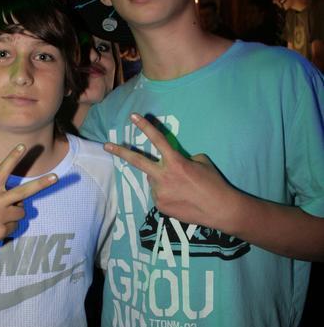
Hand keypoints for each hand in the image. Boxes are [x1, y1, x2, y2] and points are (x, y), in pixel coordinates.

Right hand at [0, 144, 57, 260]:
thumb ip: (0, 198)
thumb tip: (20, 204)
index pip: (2, 170)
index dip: (13, 157)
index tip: (22, 146)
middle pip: (24, 191)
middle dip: (42, 184)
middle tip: (56, 177)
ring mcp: (0, 216)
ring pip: (21, 213)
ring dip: (14, 216)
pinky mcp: (2, 230)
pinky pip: (15, 227)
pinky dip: (7, 229)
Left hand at [104, 113, 238, 229]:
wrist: (220, 209)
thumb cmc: (213, 183)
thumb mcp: (200, 162)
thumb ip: (181, 159)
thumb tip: (170, 164)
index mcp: (176, 162)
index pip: (158, 140)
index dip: (145, 127)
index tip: (133, 117)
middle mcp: (164, 177)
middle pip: (138, 161)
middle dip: (120, 152)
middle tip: (106, 146)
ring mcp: (160, 193)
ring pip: (153, 180)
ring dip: (161, 179)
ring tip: (181, 187)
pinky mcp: (161, 206)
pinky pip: (158, 194)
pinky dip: (166, 193)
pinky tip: (180, 198)